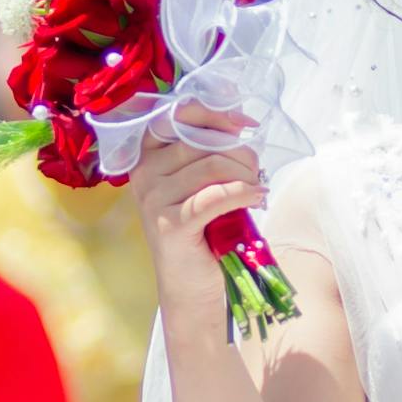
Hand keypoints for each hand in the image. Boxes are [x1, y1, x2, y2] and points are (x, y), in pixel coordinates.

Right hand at [127, 129, 267, 329]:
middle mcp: (144, 174)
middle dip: (240, 152)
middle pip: (202, 141)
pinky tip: (257, 199)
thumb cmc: (201, 232)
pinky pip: (216, 196)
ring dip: (246, 174)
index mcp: (146, 157)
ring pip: (212, 165)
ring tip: (257, 189)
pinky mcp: (171, 225)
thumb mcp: (199, 185)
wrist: (191, 289)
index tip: (244, 123)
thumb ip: (207, 153)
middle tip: (256, 172)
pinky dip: (244, 193)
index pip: (175, 115)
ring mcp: (154, 200)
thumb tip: (240, 124)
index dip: (213, 113)